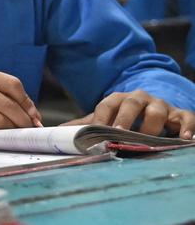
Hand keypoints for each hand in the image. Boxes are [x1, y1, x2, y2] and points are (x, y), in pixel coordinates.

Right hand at [0, 70, 42, 130]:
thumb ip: (12, 98)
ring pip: (0, 120)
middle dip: (24, 120)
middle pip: (8, 105)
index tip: (34, 115)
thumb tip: (35, 117)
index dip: (27, 102)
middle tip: (30, 129)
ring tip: (16, 132)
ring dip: (13, 129)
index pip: (13, 84)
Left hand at [62, 90, 194, 138]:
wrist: (156, 111)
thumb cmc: (127, 119)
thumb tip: (55, 132)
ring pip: (157, 110)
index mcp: (119, 99)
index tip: (95, 132)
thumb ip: (84, 125)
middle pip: (131, 103)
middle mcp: (140, 99)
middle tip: (119, 133)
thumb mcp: (107, 120)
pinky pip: (186, 118)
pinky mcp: (181, 115)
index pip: (107, 104)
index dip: (100, 118)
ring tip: (147, 139)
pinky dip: (186, 127)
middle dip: (124, 118)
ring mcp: (161, 106)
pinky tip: (184, 138)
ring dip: (151, 125)